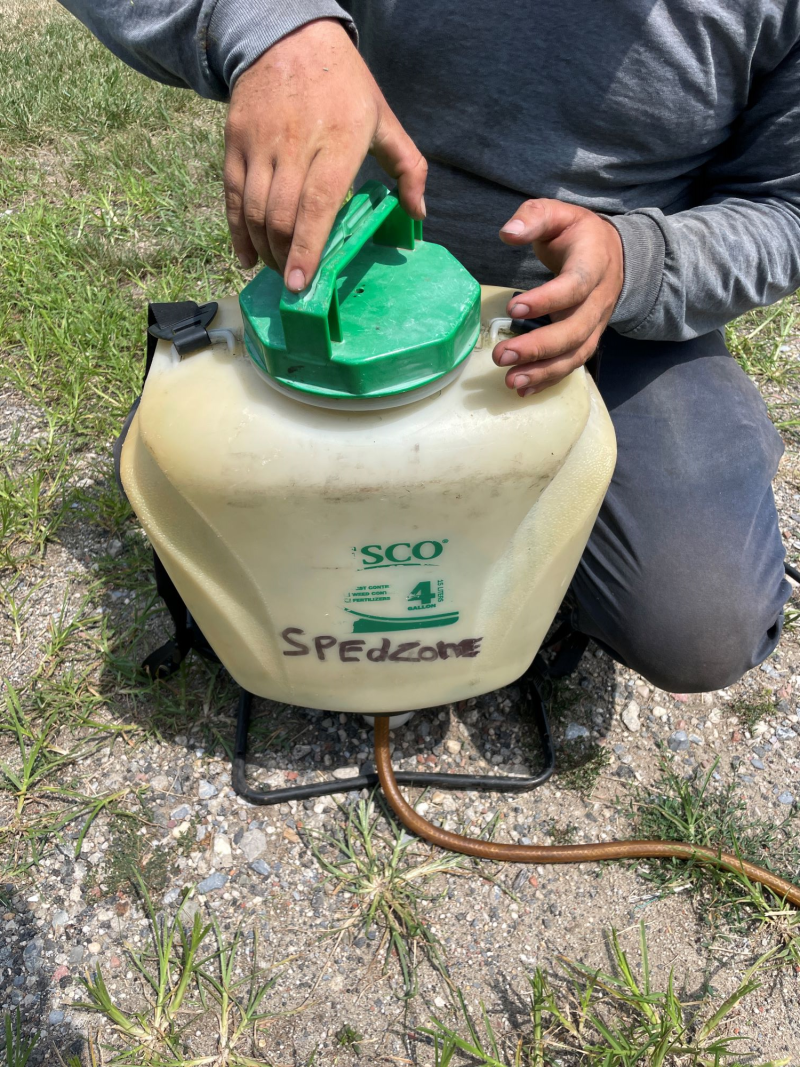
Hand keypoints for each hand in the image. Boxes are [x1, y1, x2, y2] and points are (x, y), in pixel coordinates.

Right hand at [224, 18, 426, 290]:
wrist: (288, 36)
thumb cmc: (343, 85)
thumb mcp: (383, 118)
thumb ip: (408, 167)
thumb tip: (418, 214)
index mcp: (337, 140)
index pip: (318, 204)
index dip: (307, 247)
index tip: (301, 282)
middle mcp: (295, 143)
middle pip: (281, 215)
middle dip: (284, 257)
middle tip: (294, 282)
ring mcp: (260, 142)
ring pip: (253, 210)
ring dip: (263, 248)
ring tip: (277, 268)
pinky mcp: (236, 140)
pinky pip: (232, 195)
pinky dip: (236, 231)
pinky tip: (247, 255)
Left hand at [492, 200, 623, 394]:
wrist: (614, 253)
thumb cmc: (577, 234)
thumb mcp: (558, 214)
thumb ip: (533, 217)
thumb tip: (508, 233)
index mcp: (593, 263)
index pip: (574, 286)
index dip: (546, 301)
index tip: (513, 308)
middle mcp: (598, 298)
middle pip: (574, 329)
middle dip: (538, 347)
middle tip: (501, 355)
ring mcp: (596, 322)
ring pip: (576, 353)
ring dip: (543, 371)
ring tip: (510, 380)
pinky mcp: (588, 338)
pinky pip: (573, 363)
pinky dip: (549, 379)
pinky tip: (523, 389)